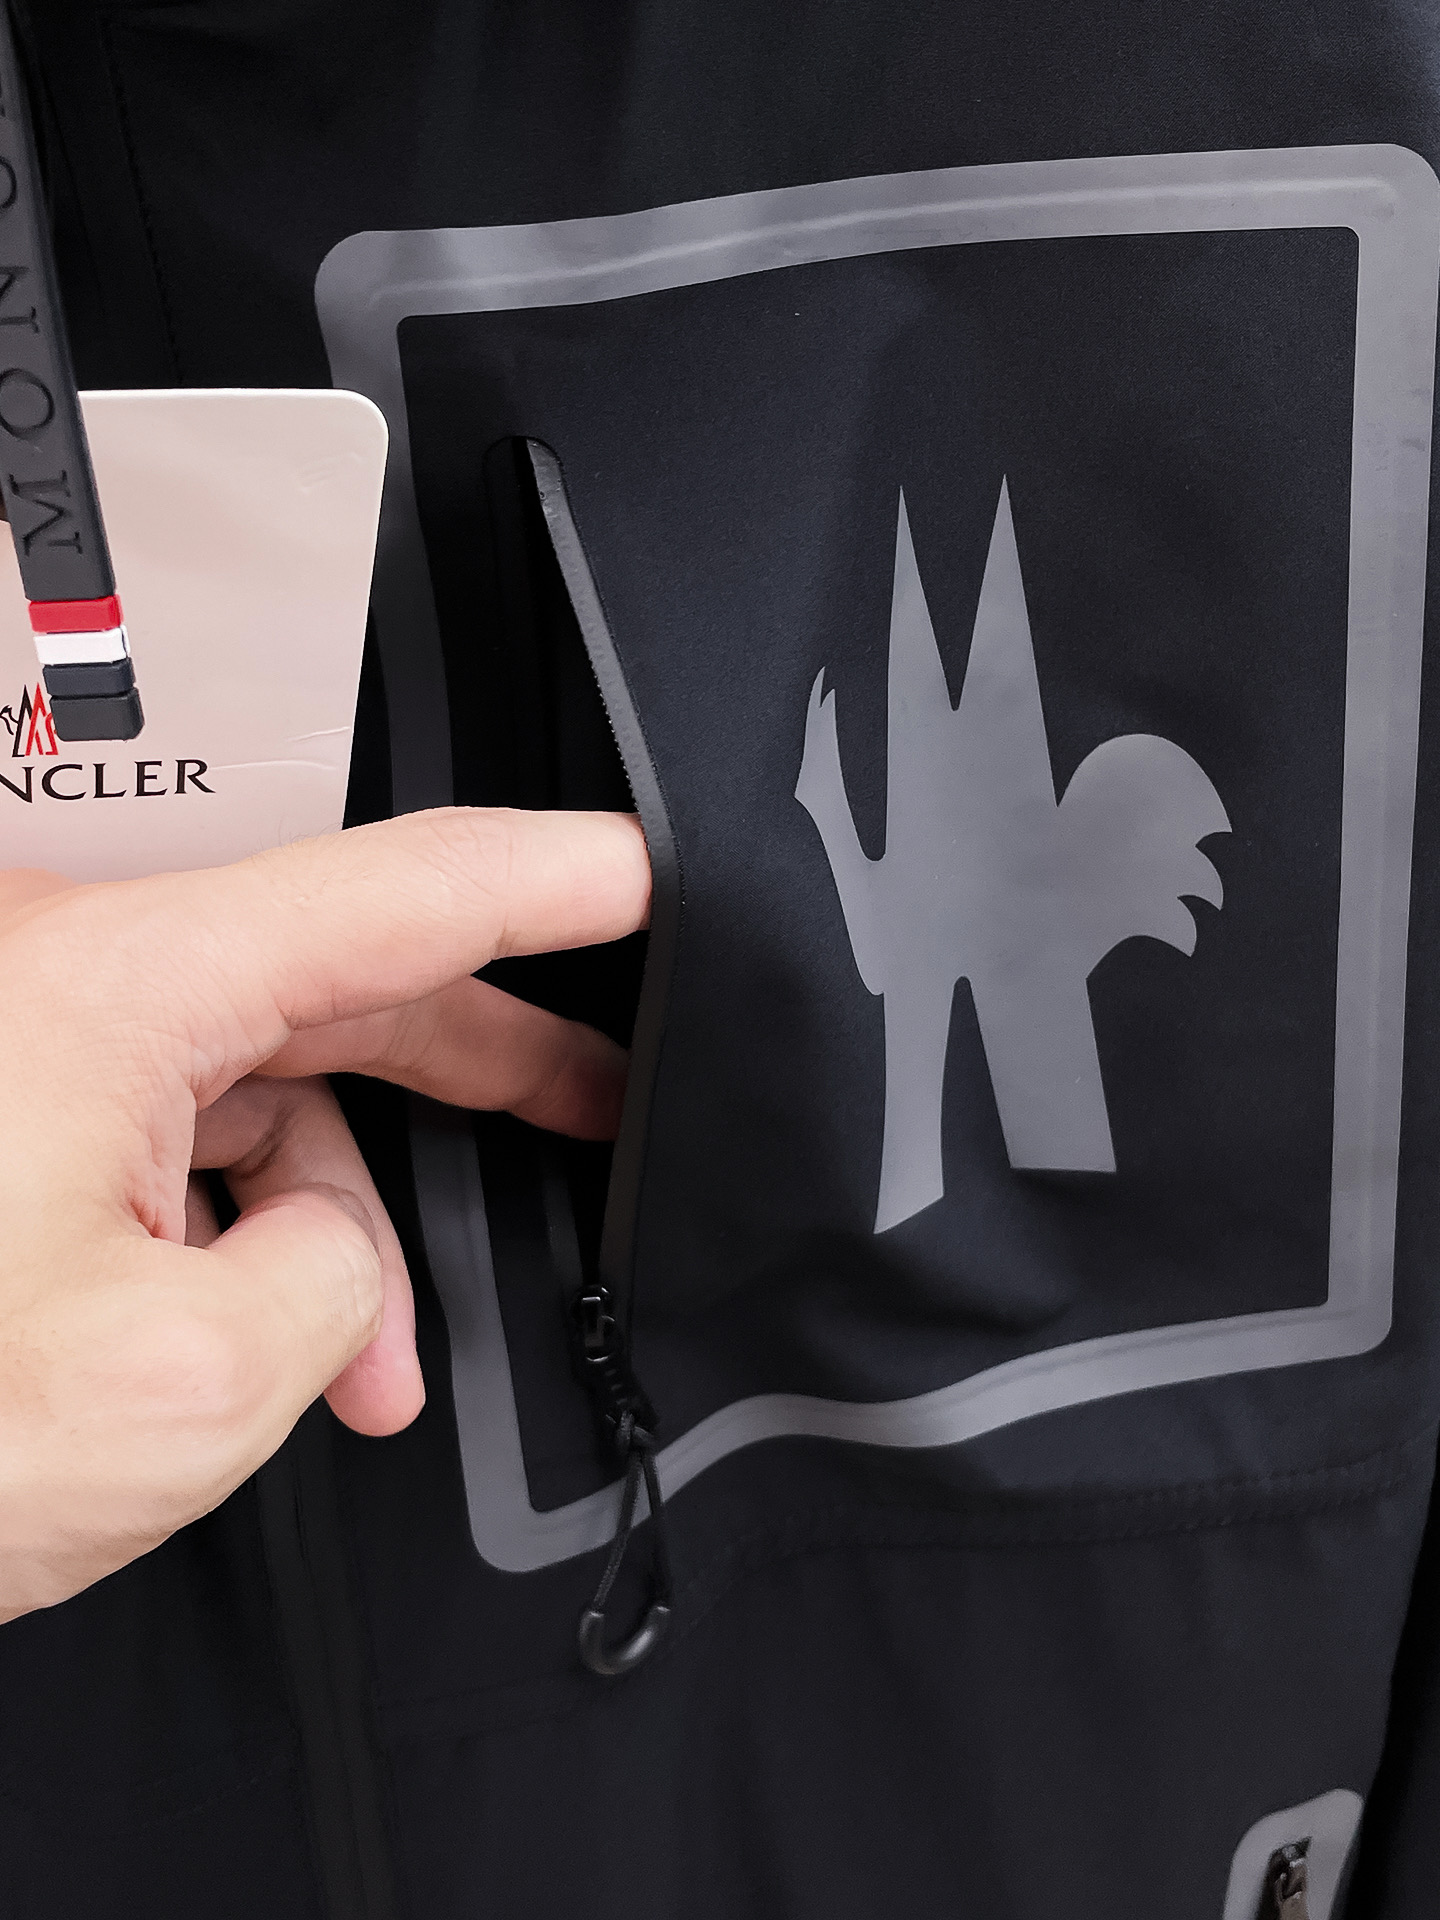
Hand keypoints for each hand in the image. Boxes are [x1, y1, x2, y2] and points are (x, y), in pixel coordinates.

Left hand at [0, 807, 649, 1622]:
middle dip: (481, 1058)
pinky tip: (268, 1348)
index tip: (643, 868)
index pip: (391, 892)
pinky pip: (175, 1139)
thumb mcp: (186, 1382)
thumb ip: (332, 1278)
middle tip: (605, 1095)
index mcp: (108, 987)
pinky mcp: (8, 1107)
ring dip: (338, 1224)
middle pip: (333, 978)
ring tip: (371, 1365)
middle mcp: (60, 978)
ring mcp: (29, 1041)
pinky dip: (242, 1238)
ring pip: (254, 1086)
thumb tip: (327, 1249)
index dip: (543, 878)